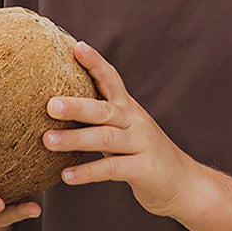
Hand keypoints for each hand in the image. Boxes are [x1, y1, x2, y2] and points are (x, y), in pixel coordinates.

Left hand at [42, 40, 202, 219]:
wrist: (184, 183)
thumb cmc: (143, 154)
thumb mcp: (125, 130)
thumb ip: (100, 118)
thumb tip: (59, 104)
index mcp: (129, 109)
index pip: (112, 80)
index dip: (96, 63)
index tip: (77, 47)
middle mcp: (136, 122)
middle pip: (104, 110)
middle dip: (76, 106)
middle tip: (49, 105)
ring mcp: (142, 145)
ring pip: (106, 138)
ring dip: (75, 139)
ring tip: (47, 140)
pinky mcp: (144, 170)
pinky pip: (112, 169)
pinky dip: (88, 172)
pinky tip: (66, 176)